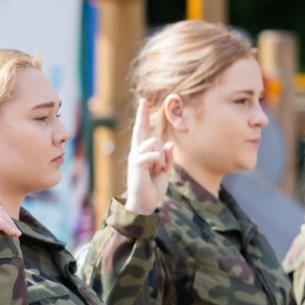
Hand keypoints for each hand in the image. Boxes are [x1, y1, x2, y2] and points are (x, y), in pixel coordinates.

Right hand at [125, 98, 172, 215]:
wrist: (145, 203)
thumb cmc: (153, 188)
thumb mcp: (165, 170)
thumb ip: (167, 157)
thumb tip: (169, 144)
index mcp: (143, 152)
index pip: (143, 130)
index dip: (142, 116)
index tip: (143, 102)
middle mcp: (137, 151)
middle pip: (141, 129)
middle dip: (142, 115)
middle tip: (143, 101)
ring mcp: (135, 157)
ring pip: (154, 142)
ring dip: (162, 156)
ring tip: (158, 169)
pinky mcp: (136, 163)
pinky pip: (153, 154)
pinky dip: (159, 162)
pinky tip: (156, 171)